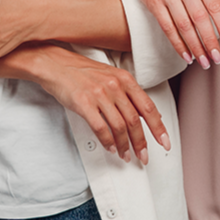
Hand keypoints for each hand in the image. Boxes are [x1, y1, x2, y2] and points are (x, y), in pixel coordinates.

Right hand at [29, 46, 169, 165]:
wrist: (55, 64)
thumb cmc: (82, 72)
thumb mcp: (111, 76)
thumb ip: (127, 93)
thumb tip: (143, 114)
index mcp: (125, 79)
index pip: (148, 107)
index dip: (159, 127)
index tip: (164, 141)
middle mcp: (115, 86)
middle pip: (135, 120)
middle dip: (142, 142)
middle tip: (144, 156)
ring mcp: (100, 95)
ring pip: (120, 126)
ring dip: (125, 145)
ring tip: (126, 155)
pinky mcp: (84, 103)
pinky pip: (100, 128)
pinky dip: (108, 141)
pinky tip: (111, 148)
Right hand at [119, 0, 219, 68]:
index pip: (216, 6)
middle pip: (200, 18)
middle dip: (210, 41)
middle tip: (217, 59)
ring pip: (183, 25)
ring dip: (195, 47)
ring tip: (204, 62)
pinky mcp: (153, 1)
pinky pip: (167, 27)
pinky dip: (177, 44)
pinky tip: (186, 56)